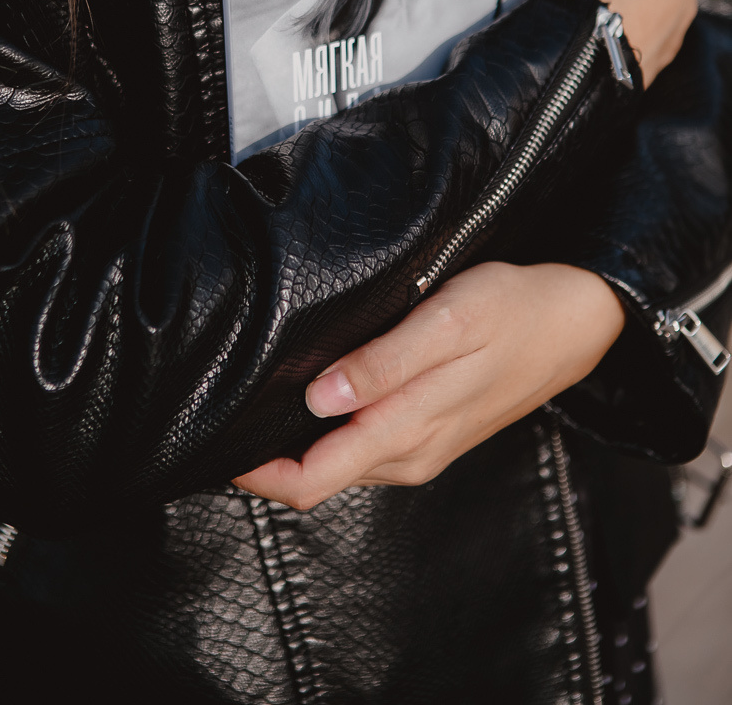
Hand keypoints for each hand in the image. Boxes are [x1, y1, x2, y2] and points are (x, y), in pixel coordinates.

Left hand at [233, 262, 624, 509]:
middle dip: (264, 458)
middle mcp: (409, 454)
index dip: (256, 471)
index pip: (311, 478)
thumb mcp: (449, 323)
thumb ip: (386, 365)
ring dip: (295, 445)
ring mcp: (420, 449)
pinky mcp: (428, 433)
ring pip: (338, 465)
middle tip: (220, 416)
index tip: (215, 440)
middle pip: (317, 478)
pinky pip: (362, 449)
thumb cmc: (511, 310)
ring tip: (256, 402)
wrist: (574, 323)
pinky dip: (327, 434)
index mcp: (407, 432)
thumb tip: (320, 398)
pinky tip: (310, 400)